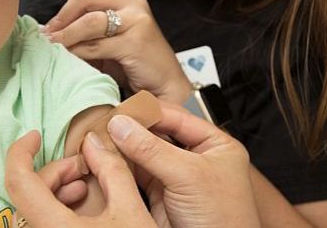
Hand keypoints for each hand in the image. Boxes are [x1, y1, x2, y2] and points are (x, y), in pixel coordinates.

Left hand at [5, 130, 157, 227]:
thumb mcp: (131, 211)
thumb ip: (111, 171)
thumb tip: (95, 143)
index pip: (18, 181)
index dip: (21, 151)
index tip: (35, 136)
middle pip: (28, 194)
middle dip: (55, 172)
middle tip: (84, 168)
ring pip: (34, 210)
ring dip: (57, 191)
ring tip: (84, 188)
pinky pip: (42, 224)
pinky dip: (57, 210)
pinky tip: (81, 208)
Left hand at [42, 0, 192, 103]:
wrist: (166, 89)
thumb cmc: (136, 68)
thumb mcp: (110, 44)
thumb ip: (88, 35)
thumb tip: (52, 33)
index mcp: (127, 1)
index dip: (63, 12)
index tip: (49, 29)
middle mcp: (134, 5)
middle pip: (84, 2)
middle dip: (61, 21)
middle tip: (47, 38)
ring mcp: (137, 22)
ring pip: (89, 23)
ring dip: (66, 37)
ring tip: (53, 49)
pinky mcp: (136, 42)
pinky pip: (96, 45)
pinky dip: (78, 52)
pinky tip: (69, 60)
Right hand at [108, 101, 260, 227]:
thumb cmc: (225, 221)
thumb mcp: (188, 176)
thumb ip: (152, 149)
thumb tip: (122, 125)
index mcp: (215, 145)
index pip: (177, 117)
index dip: (148, 112)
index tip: (121, 110)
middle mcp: (196, 158)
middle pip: (157, 134)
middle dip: (132, 130)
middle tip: (106, 124)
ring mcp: (177, 178)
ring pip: (144, 155)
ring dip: (123, 149)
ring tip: (101, 139)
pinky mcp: (161, 197)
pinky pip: (136, 176)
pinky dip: (120, 169)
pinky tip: (106, 160)